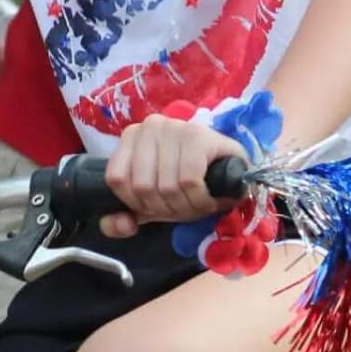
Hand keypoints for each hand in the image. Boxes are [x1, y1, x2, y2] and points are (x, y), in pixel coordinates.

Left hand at [101, 114, 245, 239]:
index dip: (137, 204)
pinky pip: (189, 181)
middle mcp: (150, 126)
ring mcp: (175, 127)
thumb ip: (126, 216)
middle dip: (165, 209)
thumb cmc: (187, 183)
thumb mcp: (151, 200)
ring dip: (185, 208)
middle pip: (143, 186)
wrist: (233, 171)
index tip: (157, 208)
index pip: (117, 179)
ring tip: (197, 205)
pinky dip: (199, 200)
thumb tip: (124, 225)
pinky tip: (208, 200)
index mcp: (132, 136)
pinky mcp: (199, 137)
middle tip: (183, 209)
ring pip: (166, 186)